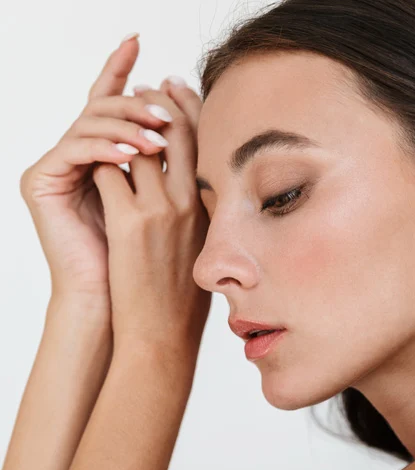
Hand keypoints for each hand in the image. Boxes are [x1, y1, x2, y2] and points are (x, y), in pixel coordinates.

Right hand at [19, 35, 172, 306]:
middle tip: (165, 109)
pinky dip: (105, 148)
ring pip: (91, 122)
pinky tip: (133, 155)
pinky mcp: (42, 181)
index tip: (138, 37)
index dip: (122, 68)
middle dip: (138, 102)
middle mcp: (81, 155)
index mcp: (106, 156)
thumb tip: (194, 119)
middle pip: (106, 106)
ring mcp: (60, 166)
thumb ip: (174, 160)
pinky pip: (76, 150)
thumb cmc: (150, 256)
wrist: (119, 300)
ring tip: (156, 138)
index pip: (115, 103)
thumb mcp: (170, 198)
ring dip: (127, 125)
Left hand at [92, 74, 210, 353]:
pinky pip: (110, 174)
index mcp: (213, 207)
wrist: (165, 332)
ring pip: (139, 148)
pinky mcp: (129, 223)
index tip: (176, 86)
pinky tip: (95, 160)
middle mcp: (192, 202)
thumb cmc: (184, 295)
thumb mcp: (207, 247)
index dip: (190, 107)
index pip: (205, 142)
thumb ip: (205, 210)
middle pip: (177, 132)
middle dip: (159, 102)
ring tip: (112, 120)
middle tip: (145, 86)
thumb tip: (197, 184)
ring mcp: (161, 210)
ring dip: (124, 129)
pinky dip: (101, 162)